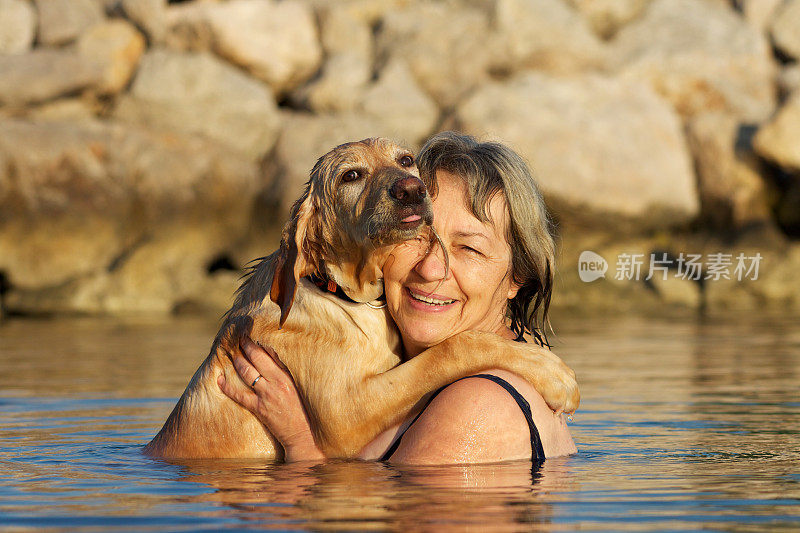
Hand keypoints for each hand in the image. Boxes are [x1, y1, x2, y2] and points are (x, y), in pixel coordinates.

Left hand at [217, 336, 323, 461]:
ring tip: (232, 354)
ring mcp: (267, 395)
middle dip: (245, 347)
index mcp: (288, 376)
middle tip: (239, 339)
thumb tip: (272, 355)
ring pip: (247, 373)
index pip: (271, 353)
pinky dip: (227, 386)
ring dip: (237, 361)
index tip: (251, 335)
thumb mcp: (298, 387)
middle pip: (257, 359)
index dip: (258, 343)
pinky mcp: (259, 408)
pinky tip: (219, 379)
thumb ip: (286, 372)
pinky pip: (239, 395)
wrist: (303, 434)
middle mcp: (277, 383)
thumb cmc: (303, 410)